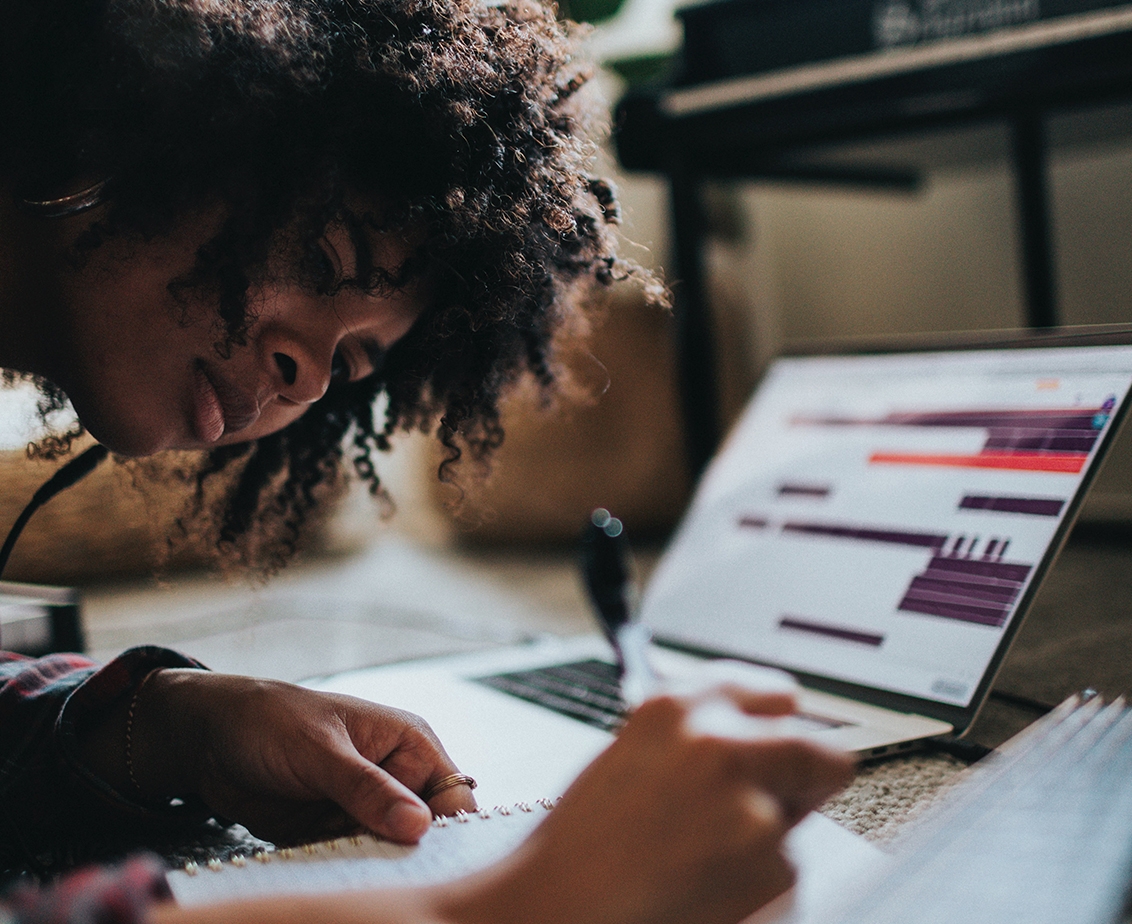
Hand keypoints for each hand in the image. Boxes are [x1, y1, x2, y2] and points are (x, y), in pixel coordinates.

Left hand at [126, 670, 476, 843]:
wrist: (208, 739)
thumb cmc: (271, 721)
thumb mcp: (321, 751)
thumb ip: (368, 789)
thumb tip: (419, 827)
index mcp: (409, 745)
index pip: (452, 797)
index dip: (450, 832)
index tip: (431, 864)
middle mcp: (395, 780)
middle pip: (423, 835)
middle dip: (405, 857)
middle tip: (376, 868)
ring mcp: (364, 811)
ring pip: (387, 855)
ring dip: (368, 867)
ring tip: (335, 859)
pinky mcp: (334, 835)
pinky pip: (350, 864)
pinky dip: (338, 871)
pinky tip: (324, 869)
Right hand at [443, 683, 853, 923]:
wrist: (560, 909)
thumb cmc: (582, 845)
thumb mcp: (633, 753)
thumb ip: (697, 734)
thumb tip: (757, 736)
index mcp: (678, 706)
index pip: (777, 694)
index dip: (781, 726)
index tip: (782, 739)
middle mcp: (720, 743)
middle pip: (819, 748)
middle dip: (804, 778)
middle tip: (771, 803)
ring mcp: (751, 806)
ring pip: (797, 821)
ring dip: (767, 837)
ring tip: (698, 857)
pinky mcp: (771, 867)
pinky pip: (787, 873)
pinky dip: (757, 885)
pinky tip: (703, 887)